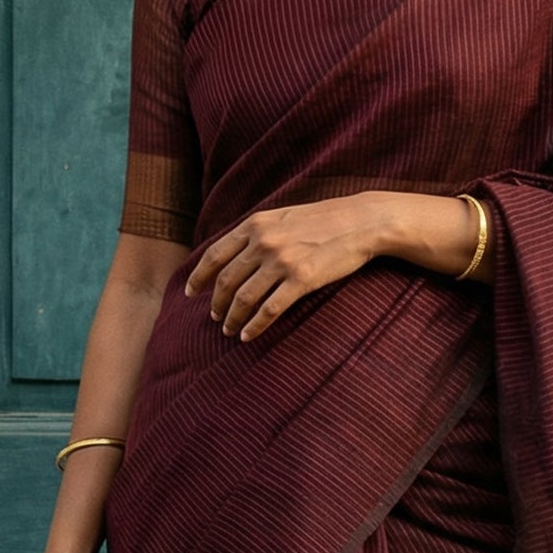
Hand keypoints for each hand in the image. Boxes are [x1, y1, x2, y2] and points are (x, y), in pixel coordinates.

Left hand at [184, 194, 388, 340]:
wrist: (361, 221)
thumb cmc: (323, 220)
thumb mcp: (282, 217)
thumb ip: (257, 232)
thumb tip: (234, 253)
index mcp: (254, 225)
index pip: (214, 255)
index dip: (198, 277)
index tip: (191, 293)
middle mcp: (263, 242)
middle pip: (226, 281)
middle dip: (216, 304)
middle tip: (215, 318)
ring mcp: (281, 261)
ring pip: (244, 298)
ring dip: (232, 319)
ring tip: (230, 331)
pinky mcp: (301, 280)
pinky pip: (269, 310)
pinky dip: (254, 326)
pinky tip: (248, 336)